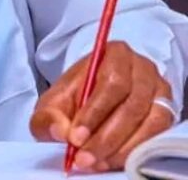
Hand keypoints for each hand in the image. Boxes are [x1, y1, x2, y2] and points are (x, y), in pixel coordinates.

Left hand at [30, 41, 174, 171]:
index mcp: (113, 53)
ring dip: (120, 148)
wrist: (91, 98)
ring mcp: (157, 90)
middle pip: (130, 104)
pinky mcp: (166, 111)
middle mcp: (141, 68)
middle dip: (105, 136)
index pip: (110, 82)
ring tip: (95, 161)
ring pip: (147, 122)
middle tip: (84, 156)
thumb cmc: (75, 97)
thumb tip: (60, 131)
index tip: (75, 137)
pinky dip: (134, 151)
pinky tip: (113, 160)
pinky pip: (157, 135)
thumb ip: (48, 116)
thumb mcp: (54, 102)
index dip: (94, 112)